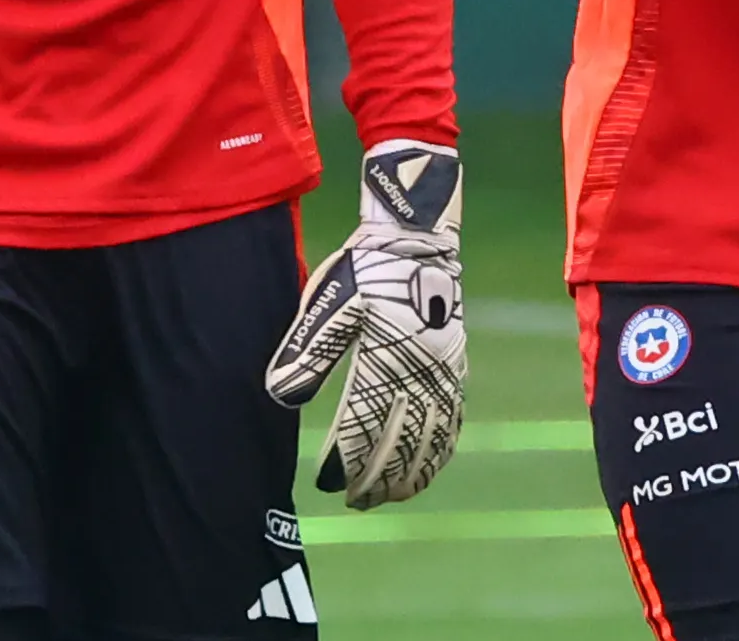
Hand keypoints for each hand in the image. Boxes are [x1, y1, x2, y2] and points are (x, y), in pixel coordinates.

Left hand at [265, 141, 464, 508]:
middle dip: (377, 476)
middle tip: (355, 502)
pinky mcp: (456, 363)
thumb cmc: (366, 266)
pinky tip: (431, 465)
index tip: (328, 482)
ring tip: (391, 496)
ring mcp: (444, 368)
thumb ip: (308, 349)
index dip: (347, 458)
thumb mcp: (329, 299)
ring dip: (411, 470)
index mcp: (386, 355)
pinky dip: (442, 447)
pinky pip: (454, 416)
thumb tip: (282, 396)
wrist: (417, 236)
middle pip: (401, 437)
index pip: (365, 421)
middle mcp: (421, 368)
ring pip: (431, 433)